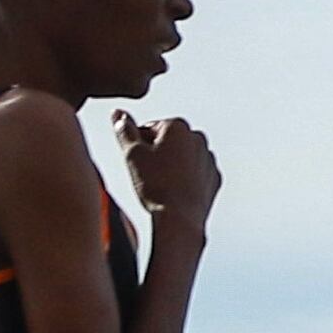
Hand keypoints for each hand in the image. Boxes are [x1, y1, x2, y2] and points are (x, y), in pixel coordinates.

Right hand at [112, 111, 221, 236]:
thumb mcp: (132, 154)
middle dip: (155, 153)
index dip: (137, 146)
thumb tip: (118, 114)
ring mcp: (208, 159)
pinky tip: (174, 192)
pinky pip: (194, 174)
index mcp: (177, 126)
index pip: (148, 128)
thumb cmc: (158, 186)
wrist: (181, 218)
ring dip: (170, 166)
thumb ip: (124, 130)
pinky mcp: (214, 178)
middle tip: (147, 174)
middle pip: (167, 141)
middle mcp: (197, 138)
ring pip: (181, 157)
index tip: (136, 162)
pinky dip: (184, 179)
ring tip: (160, 184)